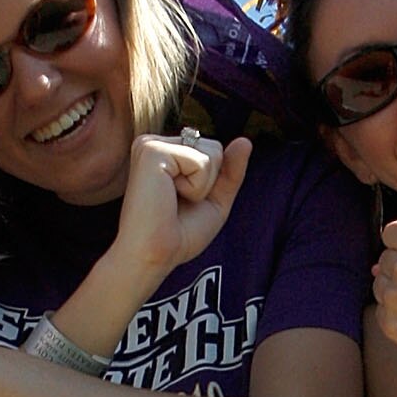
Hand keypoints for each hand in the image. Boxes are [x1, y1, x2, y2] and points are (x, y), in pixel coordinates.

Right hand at [107, 131, 250, 296]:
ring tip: (173, 200)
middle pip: (215, 148)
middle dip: (209, 183)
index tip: (184, 203)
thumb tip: (245, 141)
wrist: (154, 256)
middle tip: (179, 204)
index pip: (213, 151)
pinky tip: (168, 198)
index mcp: (164, 153)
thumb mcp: (215, 201)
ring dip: (203, 186)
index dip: (212, 184)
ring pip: (212, 152)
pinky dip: (196, 186)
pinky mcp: (152, 151)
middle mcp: (154, 144)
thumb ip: (230, 171)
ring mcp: (151, 144)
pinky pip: (202, 161)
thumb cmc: (178, 235)